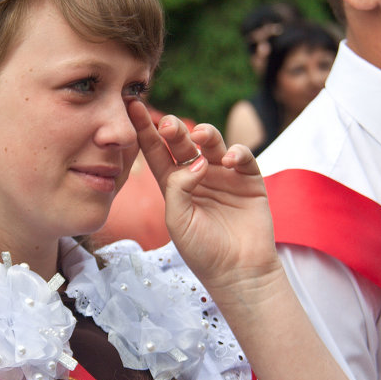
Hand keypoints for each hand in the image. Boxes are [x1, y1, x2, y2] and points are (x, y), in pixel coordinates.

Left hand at [128, 100, 280, 290]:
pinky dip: (236, 153)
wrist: (238, 272)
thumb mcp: (178, 221)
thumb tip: (195, 161)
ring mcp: (224, 175)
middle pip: (183, 143)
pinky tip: (227, 161)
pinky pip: (242, 157)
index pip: (156, 152)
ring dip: (205, 134)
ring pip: (212, 143)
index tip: (132, 106)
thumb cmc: (202, 251)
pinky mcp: (249, 180)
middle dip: (174, 129)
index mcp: (174, 185)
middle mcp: (198, 175)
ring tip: (199, 136)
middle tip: (168, 124)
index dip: (144, 129)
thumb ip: (178, 189)